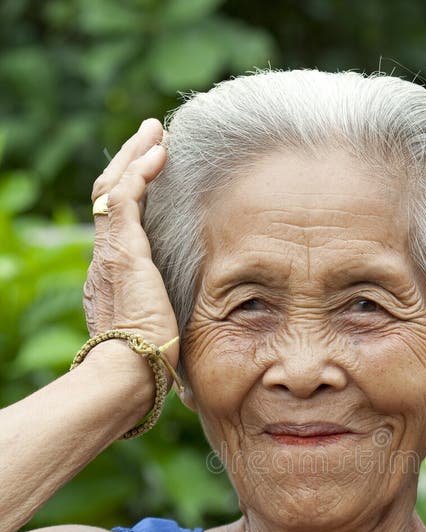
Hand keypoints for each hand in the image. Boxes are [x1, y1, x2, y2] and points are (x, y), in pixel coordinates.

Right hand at [84, 119, 178, 370]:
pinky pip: (124, 196)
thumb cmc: (149, 368)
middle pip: (109, 198)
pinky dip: (140, 170)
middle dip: (129, 163)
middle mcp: (104, 261)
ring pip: (113, 188)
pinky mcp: (123, 250)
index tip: (151, 178)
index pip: (118, 226)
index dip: (132, 197)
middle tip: (151, 138)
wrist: (129, 372)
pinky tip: (159, 152)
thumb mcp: (162, 338)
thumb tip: (187, 347)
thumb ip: (169, 327)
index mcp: (113, 280)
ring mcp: (110, 253)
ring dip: (135, 155)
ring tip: (156, 131)